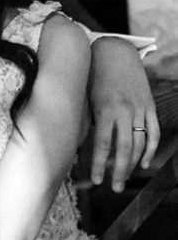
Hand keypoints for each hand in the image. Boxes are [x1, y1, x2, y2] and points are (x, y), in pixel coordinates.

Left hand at [88, 37, 159, 191]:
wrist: (114, 51)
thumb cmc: (94, 74)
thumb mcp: (87, 96)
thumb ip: (88, 120)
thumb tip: (84, 146)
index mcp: (105, 109)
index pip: (103, 145)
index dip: (99, 165)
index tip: (96, 181)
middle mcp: (124, 111)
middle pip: (124, 149)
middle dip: (119, 172)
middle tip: (114, 188)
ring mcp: (140, 109)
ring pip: (140, 143)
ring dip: (133, 164)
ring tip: (125, 178)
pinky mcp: (149, 105)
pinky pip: (154, 132)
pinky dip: (151, 149)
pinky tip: (145, 163)